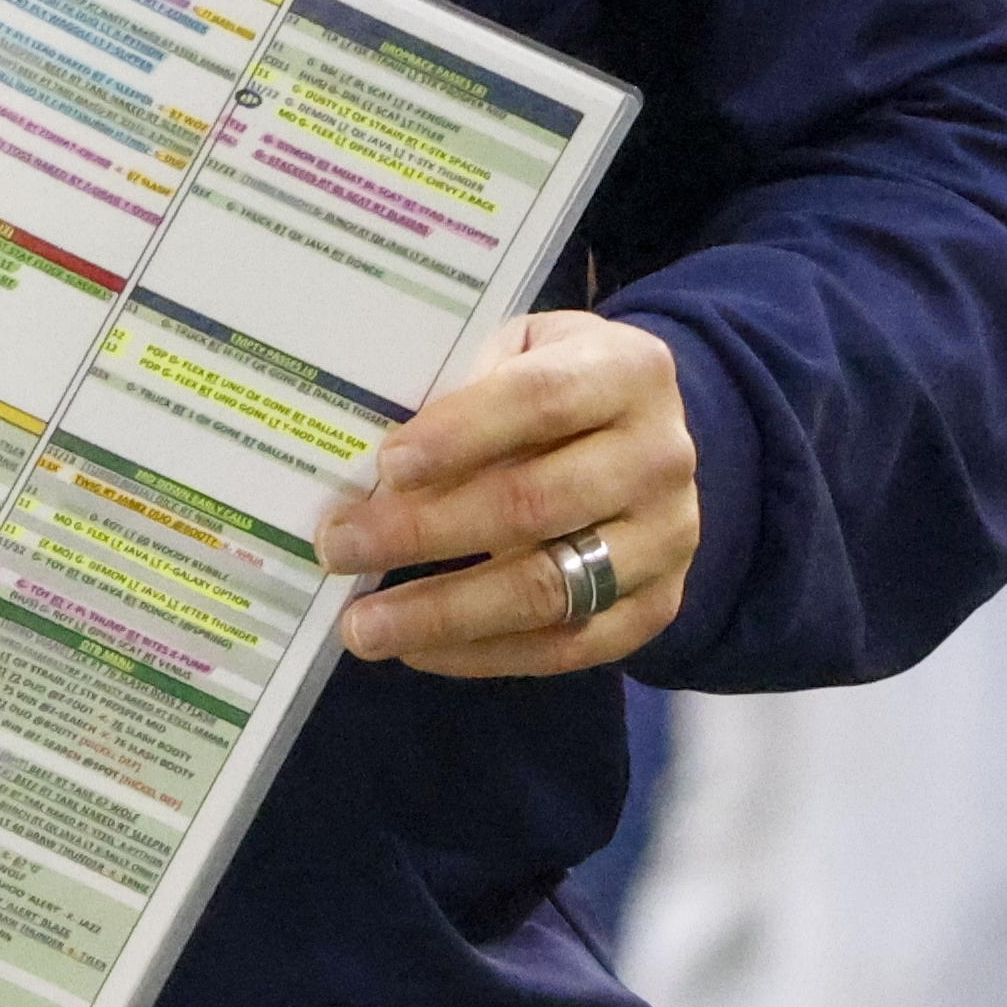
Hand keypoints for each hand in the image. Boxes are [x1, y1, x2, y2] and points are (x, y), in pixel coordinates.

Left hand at [317, 310, 698, 676]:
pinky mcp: (657, 608)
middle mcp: (661, 457)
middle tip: (341, 548)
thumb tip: (381, 472)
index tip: (386, 466)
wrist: (651, 445)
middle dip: (426, 531)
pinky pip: (566, 646)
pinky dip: (483, 653)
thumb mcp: (526, 352)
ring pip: (550, 587)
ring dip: (445, 613)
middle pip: (536, 503)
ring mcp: (665, 540)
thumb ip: (469, 388)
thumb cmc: (561, 390)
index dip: (462, 433)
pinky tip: (418, 650)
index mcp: (628, 372)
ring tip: (363, 626)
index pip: (541, 400)